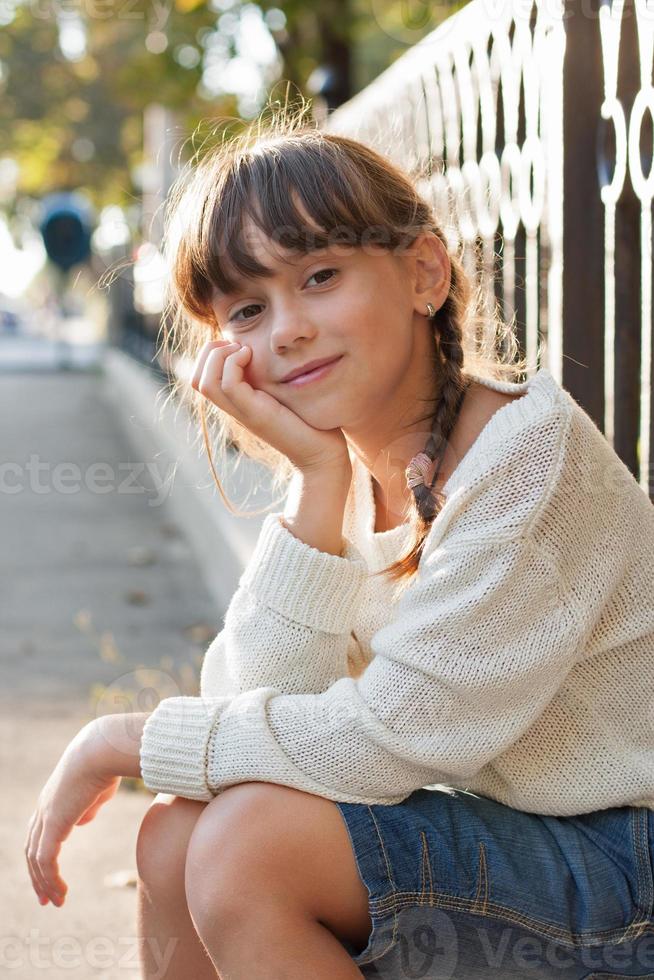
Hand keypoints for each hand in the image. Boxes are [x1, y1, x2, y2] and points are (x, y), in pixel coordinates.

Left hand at [25, 722, 120, 906]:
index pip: (40, 832)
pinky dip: (51, 880)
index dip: (42, 855)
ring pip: (36, 859)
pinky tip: (61, 893)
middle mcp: (44, 808)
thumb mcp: (97, 788)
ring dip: (44, 883)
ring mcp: (46, 816)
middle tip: (45, 898)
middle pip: (32, 849)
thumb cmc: (107, 762)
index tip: (51, 874)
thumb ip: (89, 806)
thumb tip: (82, 821)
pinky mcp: (53, 824)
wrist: (102, 750)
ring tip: (56, 902)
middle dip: (37, 876)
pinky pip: (46, 861)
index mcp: (54, 798)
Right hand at [191, 340, 351, 475]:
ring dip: (219, 356)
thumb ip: (269, 377)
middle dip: (209, 352)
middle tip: (237, 345)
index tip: (236, 345)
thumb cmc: (307, 422)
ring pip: (205, 383)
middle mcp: (234, 409)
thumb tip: (266, 352)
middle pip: (196, 380)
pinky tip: (252, 356)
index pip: (200, 378)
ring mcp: (243, 413)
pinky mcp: (257, 414)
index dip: (208, 355)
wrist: (320, 454)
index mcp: (237, 403)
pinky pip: (229, 385)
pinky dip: (235, 363)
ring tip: (244, 350)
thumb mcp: (282, 393)